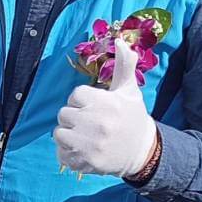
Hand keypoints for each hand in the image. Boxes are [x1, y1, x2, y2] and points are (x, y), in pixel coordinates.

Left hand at [54, 40, 156, 177]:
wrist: (142, 151)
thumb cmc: (132, 117)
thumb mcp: (129, 90)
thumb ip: (123, 65)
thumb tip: (119, 40)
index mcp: (105, 103)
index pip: (75, 95)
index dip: (82, 101)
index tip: (95, 107)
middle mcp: (96, 123)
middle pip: (63, 114)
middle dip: (74, 117)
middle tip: (90, 123)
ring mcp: (90, 144)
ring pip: (59, 134)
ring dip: (68, 136)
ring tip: (85, 137)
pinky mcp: (85, 162)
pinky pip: (61, 154)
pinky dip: (68, 154)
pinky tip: (83, 151)